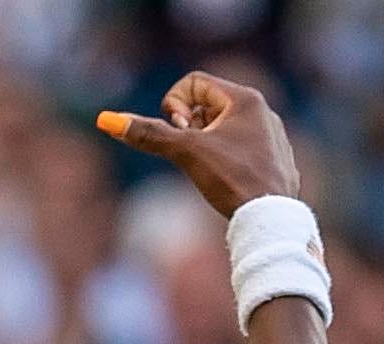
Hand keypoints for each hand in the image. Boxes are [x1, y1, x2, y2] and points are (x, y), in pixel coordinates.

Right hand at [93, 71, 304, 218]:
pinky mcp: (276, 161)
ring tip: (213, 170)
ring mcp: (272, 137)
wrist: (272, 221)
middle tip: (193, 153)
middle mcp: (263, 111)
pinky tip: (230, 182)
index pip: (194, 82)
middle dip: (191, 128)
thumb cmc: (233, 181)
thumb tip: (108, 120)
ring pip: (224, 129)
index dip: (176, 105)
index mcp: (245, 99)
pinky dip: (226, 161)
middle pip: (208, 105)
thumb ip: (149, 134)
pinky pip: (242, 150)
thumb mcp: (186, 153)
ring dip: (207, 145)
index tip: (181, 133)